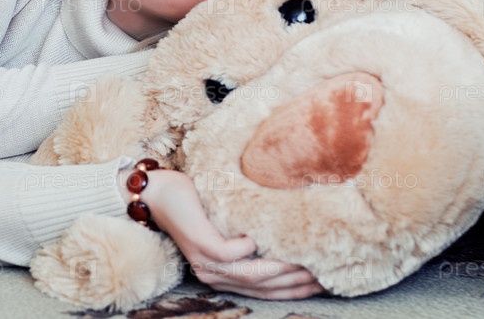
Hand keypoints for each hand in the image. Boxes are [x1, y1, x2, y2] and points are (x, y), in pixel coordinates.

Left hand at [118, 167, 323, 299]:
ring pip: (251, 275)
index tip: (324, 282)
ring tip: (306, 259)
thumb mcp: (229, 227)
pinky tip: (263, 237)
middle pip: (263, 287)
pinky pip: (231, 253)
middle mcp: (214, 276)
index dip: (295, 290)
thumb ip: (253, 238)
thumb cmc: (197, 205)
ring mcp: (206, 262)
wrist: (158, 193)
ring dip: (281, 269)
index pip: (265, 290)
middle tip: (325, 273)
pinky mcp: (200, 244)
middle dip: (296, 283)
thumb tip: (293, 235)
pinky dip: (250, 248)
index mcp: (223, 276)